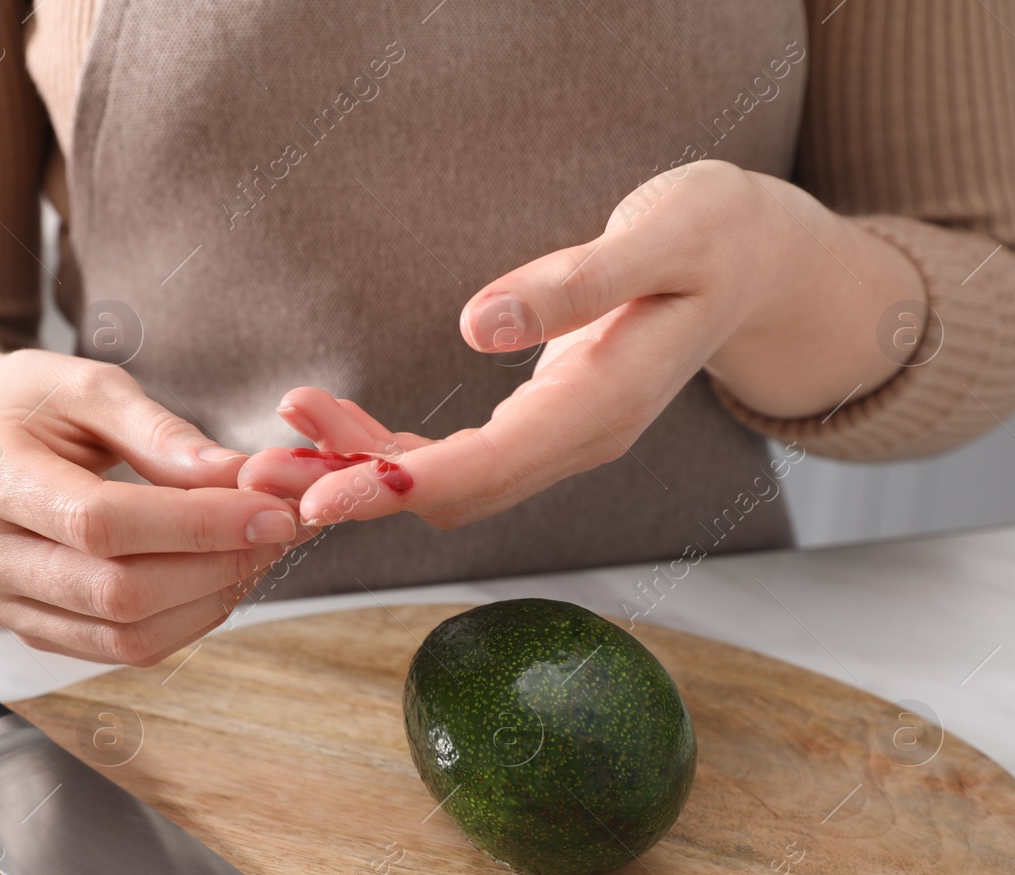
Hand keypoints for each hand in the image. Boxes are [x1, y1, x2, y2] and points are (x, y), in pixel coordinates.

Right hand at [0, 350, 307, 664]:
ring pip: (126, 635)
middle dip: (217, 564)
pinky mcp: (32, 630)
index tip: (269, 509)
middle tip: (279, 529)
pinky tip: (220, 576)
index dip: (196, 524)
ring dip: (211, 599)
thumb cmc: (32, 405)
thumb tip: (238, 478)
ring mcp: (2, 602)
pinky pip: (121, 648)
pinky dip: (187, 619)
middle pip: (117, 591)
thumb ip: (161, 432)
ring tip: (258, 551)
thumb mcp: (89, 385)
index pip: (100, 522)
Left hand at [239, 160, 922, 528]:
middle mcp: (575, 441)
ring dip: (356, 473)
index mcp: (601, 409)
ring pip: (444, 483)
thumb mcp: (663, 238)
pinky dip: (386, 450)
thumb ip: (573, 284)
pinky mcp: (540, 422)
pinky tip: (331, 427)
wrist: (760, 262)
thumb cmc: (718, 237)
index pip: (485, 471)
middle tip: (254, 481)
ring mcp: (558, 440)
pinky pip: (452, 456)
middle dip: (350, 490)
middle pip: (450, 494)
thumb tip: (475, 325)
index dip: (393, 487)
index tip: (317, 497)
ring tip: (272, 449)